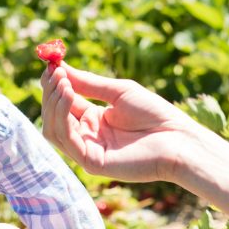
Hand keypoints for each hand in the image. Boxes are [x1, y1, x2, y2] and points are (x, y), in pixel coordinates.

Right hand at [40, 63, 194, 182]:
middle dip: (51, 92)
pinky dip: (62, 117)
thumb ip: (87, 83)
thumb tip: (58, 67)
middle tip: (54, 72)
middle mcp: (87, 136)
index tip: (50, 65)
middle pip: (53, 116)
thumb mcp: (117, 92)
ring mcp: (88, 151)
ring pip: (54, 130)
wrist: (178, 138)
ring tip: (63, 82)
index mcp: (93, 120)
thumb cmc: (154, 114)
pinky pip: (67, 141)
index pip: (62, 103)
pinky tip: (70, 95)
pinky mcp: (92, 163)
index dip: (53, 85)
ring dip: (54, 104)